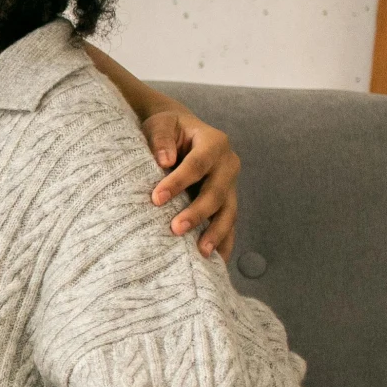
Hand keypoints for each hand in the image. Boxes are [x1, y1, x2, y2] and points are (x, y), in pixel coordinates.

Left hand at [142, 108, 239, 259]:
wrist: (181, 131)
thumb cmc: (167, 128)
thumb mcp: (160, 124)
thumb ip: (161, 138)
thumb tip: (164, 160)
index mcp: (214, 142)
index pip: (197, 165)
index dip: (178, 182)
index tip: (156, 199)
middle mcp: (228, 164)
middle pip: (217, 192)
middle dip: (198, 212)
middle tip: (175, 229)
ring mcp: (231, 184)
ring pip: (229, 211)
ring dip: (216, 233)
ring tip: (202, 253)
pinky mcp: (227, 201)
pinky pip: (229, 223)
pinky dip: (224, 242)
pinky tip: (217, 262)